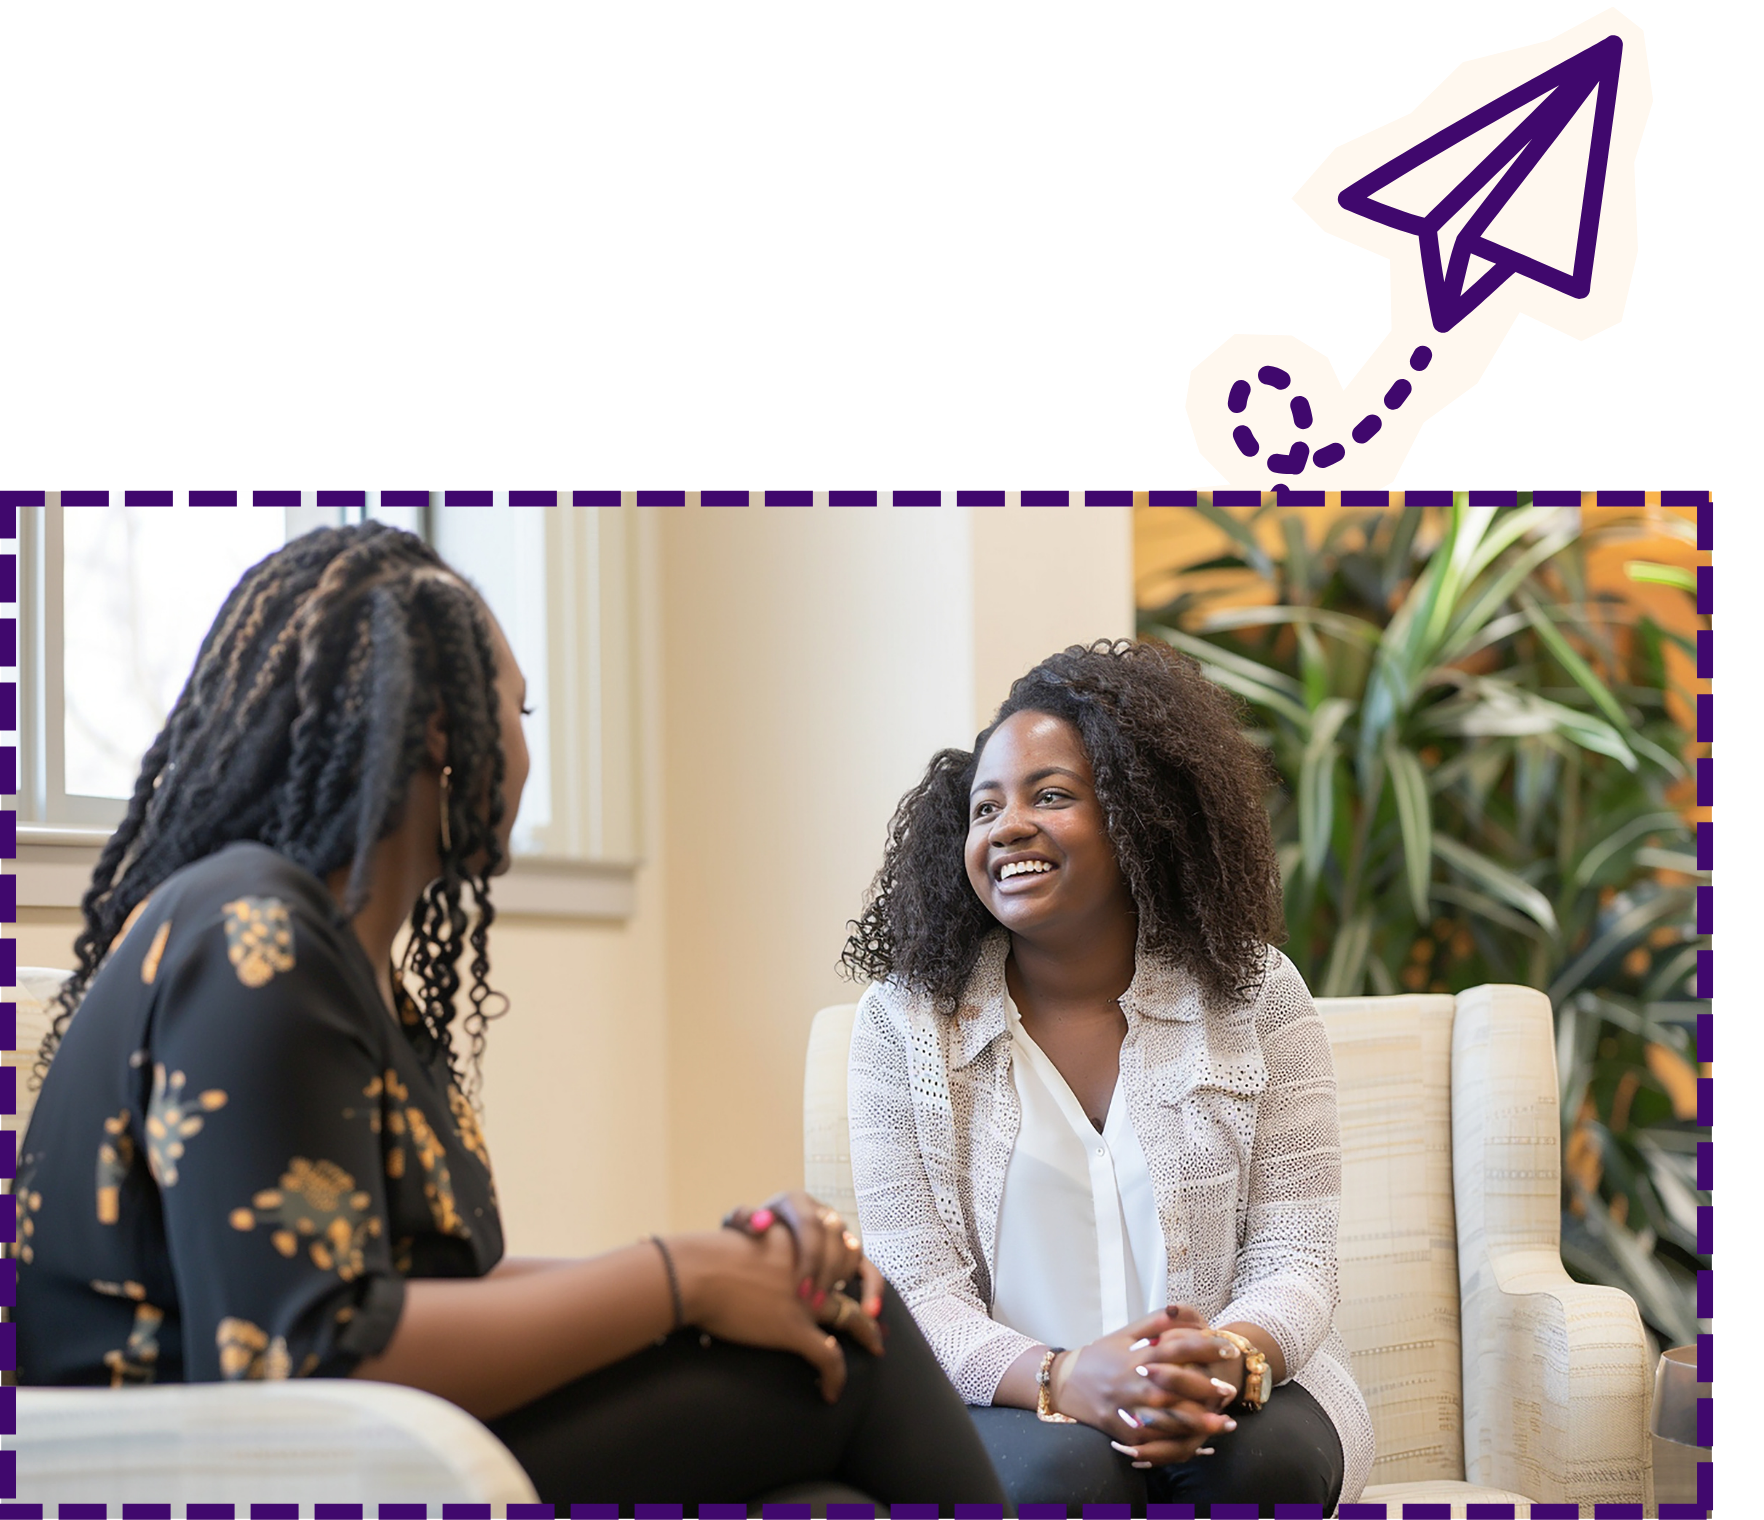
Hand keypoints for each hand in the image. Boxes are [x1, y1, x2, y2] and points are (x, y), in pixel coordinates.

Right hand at [669, 1226, 867, 1402]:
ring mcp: (806, 1301)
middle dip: (867, 1300)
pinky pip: (828, 1358)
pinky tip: (830, 1392)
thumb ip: (762, 1236)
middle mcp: (811, 1269)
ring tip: (875, 1347)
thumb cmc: (708, 1254)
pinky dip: (835, 1377)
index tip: (856, 1276)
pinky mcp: (794, 1329)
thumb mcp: (745, 1233)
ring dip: (867, 1335)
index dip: (853, 1265)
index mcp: (802, 1243)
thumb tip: (757, 1232)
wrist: (697, 1271)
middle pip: (853, 1282)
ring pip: (852, 1319)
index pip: (842, 1250)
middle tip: (874, 1316)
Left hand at [732, 1189, 883, 1323]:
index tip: (798, 1292)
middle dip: (825, 1274)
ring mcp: (838, 1233)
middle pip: (834, 1238)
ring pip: (852, 1250)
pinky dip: (872, 1289)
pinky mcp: (849, 1252)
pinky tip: (869, 1312)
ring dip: (844, 1281)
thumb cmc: (744, 1238)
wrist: (753, 1244)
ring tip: (829, 1307)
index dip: (809, 1259)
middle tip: (812, 1304)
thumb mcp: (737, 1225)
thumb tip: (759, 1224)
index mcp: (795, 1202)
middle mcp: (821, 1213)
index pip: (810, 1226)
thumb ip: (742, 1219)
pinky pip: (868, 1267)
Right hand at [1112, 1324, 1246, 1466]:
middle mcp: (1134, 1383)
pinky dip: (1178, 1444)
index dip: (1205, 1347)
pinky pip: (1155, 1442)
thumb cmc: (1100, 1356)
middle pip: (1176, 1386)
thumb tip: (1180, 1310)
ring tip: (1225, 1423)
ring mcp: (1129, 1410)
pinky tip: (1200, 1444)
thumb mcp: (1124, 1334)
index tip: (1227, 1349)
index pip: (1176, 1347)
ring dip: (1199, 1422)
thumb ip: (1154, 1323)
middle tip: (1230, 1390)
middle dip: (1206, 1388)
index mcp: (1137, 1356)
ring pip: (1169, 1419)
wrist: (1066, 1384)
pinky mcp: (1125, 1433)